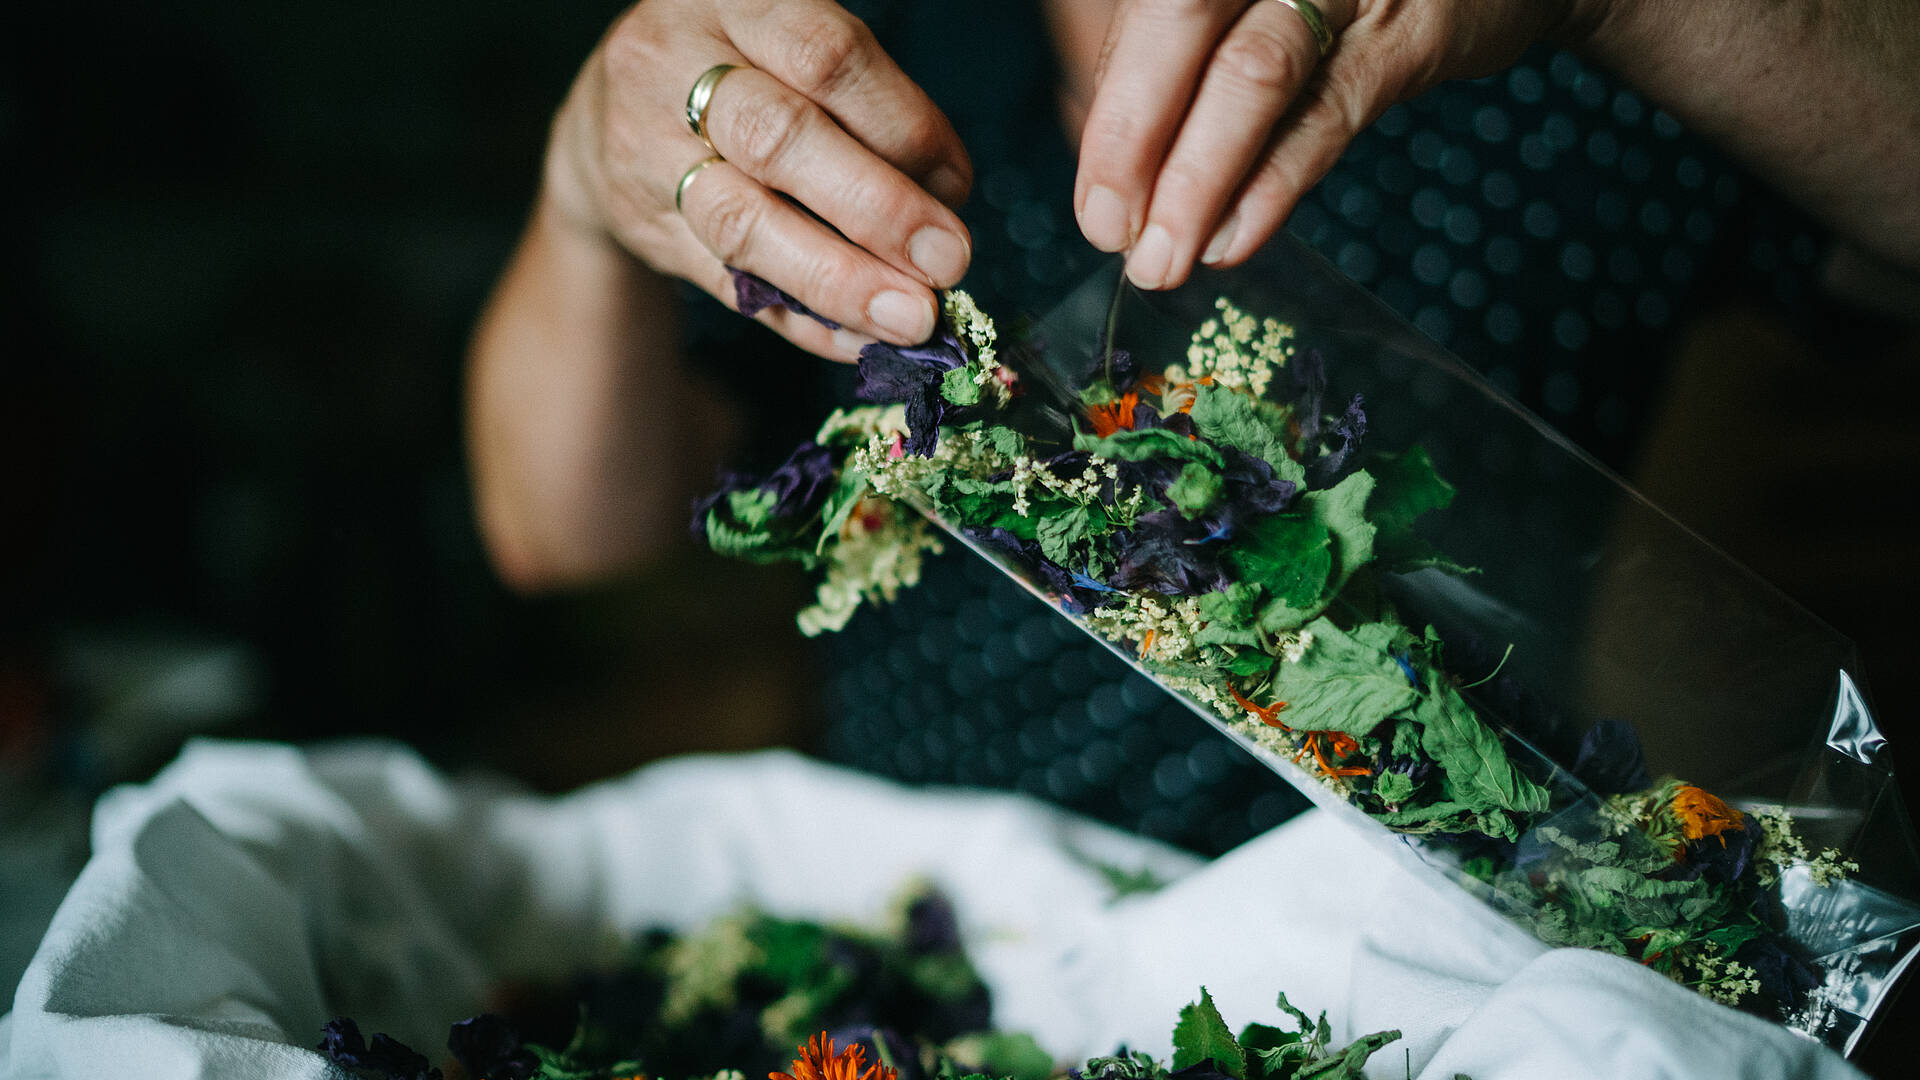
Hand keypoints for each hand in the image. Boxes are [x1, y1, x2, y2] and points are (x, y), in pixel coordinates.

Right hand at [544, 0, 976, 359]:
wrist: (607, 122)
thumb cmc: (738, 76)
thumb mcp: (786, 47)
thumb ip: (864, 106)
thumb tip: (947, 197)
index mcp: (730, 2)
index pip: (825, 54)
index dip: (902, 122)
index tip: (956, 183)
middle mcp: (673, 66)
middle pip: (779, 137)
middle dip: (877, 206)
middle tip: (949, 260)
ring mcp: (646, 152)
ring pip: (743, 223)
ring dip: (839, 277)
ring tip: (911, 318)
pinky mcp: (643, 229)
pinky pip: (728, 286)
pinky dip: (803, 319)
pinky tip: (859, 341)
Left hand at [1072, 0, 1599, 289]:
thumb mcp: (1252, 4)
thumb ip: (1179, 64)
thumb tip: (1111, 170)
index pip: (1146, 15)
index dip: (1111, 114)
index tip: (1096, 208)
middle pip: (1182, 22)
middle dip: (1133, 137)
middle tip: (1107, 233)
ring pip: (1254, 73)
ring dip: (1198, 180)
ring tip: (1163, 261)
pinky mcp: (1410, 36)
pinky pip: (1328, 114)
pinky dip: (1273, 184)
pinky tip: (1231, 242)